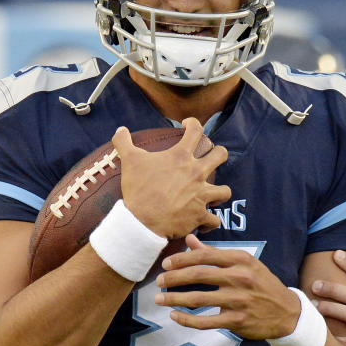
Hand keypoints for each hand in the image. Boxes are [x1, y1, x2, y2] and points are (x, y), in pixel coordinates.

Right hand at [112, 119, 230, 237]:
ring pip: (225, 191)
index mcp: (181, 157)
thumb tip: (120, 129)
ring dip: (220, 192)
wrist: (141, 220)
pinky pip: (215, 220)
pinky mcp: (200, 215)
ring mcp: (201, 195)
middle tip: (211, 157)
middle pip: (220, 155)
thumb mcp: (129, 161)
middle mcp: (196, 173)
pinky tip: (205, 221)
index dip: (193, 124)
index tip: (187, 125)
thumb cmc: (138, 189)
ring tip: (213, 194)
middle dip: (218, 154)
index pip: (195, 131)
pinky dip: (210, 221)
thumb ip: (124, 142)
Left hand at [153, 235, 301, 338]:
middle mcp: (240, 278)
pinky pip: (205, 321)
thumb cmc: (261, 284)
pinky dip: (186, 320)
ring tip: (160, 299)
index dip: (182, 259)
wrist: (287, 312)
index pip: (205, 256)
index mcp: (241, 260)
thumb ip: (215, 253)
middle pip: (198, 276)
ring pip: (198, 299)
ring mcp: (239, 300)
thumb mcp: (244, 264)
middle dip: (173, 278)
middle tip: (159, 281)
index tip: (166, 264)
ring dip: (174, 299)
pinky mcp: (237, 320)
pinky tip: (175, 316)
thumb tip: (190, 239)